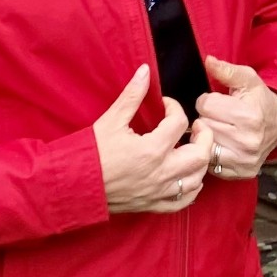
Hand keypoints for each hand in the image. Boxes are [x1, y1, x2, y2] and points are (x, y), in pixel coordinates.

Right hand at [93, 71, 213, 214]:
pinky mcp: (153, 204)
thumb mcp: (111, 120)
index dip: (175, 107)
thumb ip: (132, 95)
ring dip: (200, 162)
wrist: (73, 184)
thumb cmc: (91, 153)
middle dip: (204, 136)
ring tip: (192, 149)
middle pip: (201, 155)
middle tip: (195, 127)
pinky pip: (183, 202)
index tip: (166, 104)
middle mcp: (160, 173)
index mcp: (151, 150)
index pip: (178, 122)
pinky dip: (191, 189)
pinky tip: (187, 176)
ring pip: (197, 179)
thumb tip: (145, 72)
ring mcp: (158, 191)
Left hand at [190, 55, 276, 182]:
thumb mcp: (247, 79)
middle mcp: (247, 141)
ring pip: (204, 145)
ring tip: (221, 129)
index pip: (204, 105)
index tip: (219, 102)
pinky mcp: (241, 173)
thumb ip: (226, 70)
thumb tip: (208, 61)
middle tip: (221, 116)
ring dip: (209, 136)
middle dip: (207, 118)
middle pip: (203, 125)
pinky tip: (224, 145)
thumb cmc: (259, 100)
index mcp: (249, 116)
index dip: (208, 101)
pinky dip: (214, 154)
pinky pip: (212, 164)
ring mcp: (244, 160)